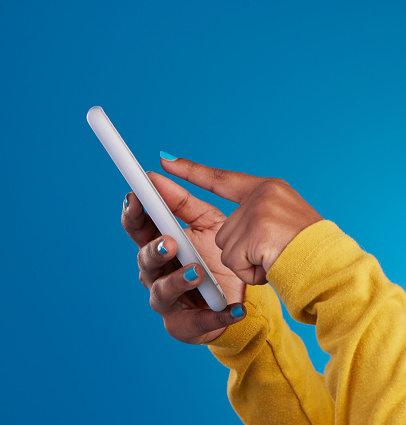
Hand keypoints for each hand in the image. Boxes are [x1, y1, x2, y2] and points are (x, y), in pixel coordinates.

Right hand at [121, 172, 246, 344]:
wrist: (240, 291)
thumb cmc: (216, 254)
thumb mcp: (206, 222)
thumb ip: (183, 201)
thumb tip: (158, 170)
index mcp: (160, 244)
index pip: (138, 228)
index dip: (134, 214)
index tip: (136, 196)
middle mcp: (158, 273)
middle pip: (144, 260)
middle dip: (153, 250)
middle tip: (170, 241)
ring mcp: (169, 301)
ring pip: (161, 292)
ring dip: (177, 282)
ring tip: (198, 272)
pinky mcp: (186, 326)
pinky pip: (195, 323)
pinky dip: (213, 317)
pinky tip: (233, 310)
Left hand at [160, 155, 323, 284]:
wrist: (333, 267)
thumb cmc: (309, 251)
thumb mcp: (283, 223)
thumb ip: (254, 217)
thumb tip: (229, 232)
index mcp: (268, 189)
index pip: (222, 179)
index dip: (192, 171)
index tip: (166, 160)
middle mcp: (262, 195)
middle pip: (224, 230)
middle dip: (243, 250)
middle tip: (275, 251)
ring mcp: (259, 212)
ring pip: (227, 248)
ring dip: (248, 263)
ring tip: (277, 259)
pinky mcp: (256, 232)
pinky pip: (235, 262)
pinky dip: (252, 274)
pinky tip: (273, 267)